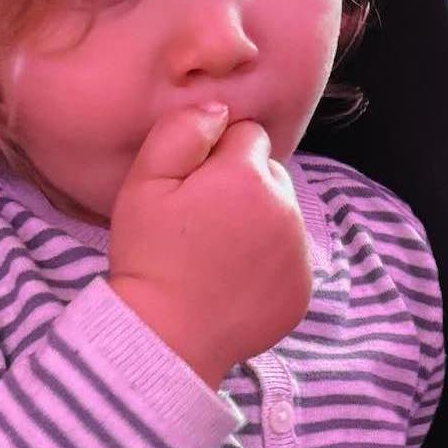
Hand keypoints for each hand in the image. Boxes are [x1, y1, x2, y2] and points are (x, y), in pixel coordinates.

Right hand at [108, 104, 313, 386]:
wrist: (167, 337)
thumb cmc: (149, 257)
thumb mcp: (144, 183)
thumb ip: (181, 131)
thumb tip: (219, 110)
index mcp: (248, 176)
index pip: (247, 134)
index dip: (215, 156)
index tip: (192, 188)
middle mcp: (286, 208)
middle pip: (271, 173)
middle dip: (244, 185)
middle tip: (204, 222)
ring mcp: (299, 252)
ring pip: (283, 214)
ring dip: (259, 222)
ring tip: (218, 253)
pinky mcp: (303, 288)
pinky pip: (290, 256)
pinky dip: (269, 262)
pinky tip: (234, 280)